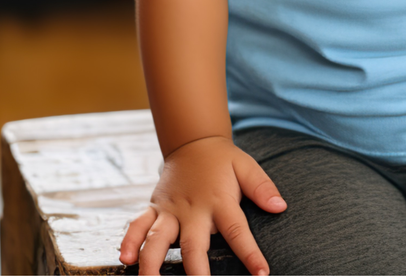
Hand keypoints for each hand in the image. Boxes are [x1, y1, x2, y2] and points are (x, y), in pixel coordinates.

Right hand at [118, 135, 286, 274]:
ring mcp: (170, 210)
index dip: (249, 254)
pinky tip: (125, 259)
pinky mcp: (154, 208)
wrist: (193, 142)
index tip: (261, 274)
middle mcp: (192, 209)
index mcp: (220, 201)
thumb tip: (280, 206)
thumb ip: (262, 188)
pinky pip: (138, 225)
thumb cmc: (223, 161)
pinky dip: (129, 241)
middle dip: (195, 271)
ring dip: (151, 262)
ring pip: (157, 239)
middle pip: (192, 244)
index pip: (238, 231)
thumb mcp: (247, 167)